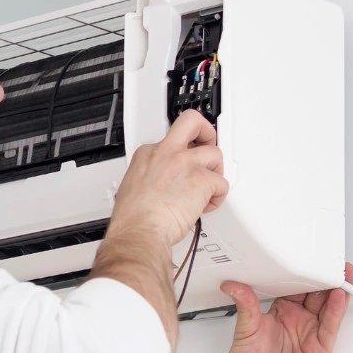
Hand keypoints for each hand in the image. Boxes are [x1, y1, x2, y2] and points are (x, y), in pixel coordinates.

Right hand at [108, 110, 227, 248]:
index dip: (180, 151)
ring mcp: (185, 163)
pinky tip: (207, 206)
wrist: (139, 232)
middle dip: (206, 130)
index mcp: (147, 154)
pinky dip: (218, 197)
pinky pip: (222, 184)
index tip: (184, 159)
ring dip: (215, 171)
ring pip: (215, 153)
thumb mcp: (131, 187)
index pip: (170, 140)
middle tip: (208, 142)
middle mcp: (167, 153)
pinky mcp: (202, 179)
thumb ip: (149, 178)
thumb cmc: (133, 219)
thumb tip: (157, 186)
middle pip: (192, 121)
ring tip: (207, 188)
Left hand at [214, 262, 352, 352]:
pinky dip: (336, 311)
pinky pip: (331, 326)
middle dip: (327, 276)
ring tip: (343, 273)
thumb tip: (233, 286)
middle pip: (317, 293)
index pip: (297, 286)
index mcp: (282, 310)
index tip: (310, 257)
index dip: (305, 271)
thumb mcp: (245, 329)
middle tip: (333, 260)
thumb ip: (245, 305)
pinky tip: (340, 297)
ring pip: (328, 307)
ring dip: (337, 289)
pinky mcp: (320, 348)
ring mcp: (311, 332)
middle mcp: (299, 319)